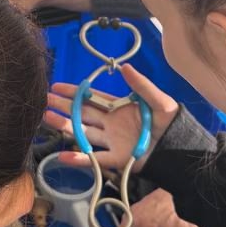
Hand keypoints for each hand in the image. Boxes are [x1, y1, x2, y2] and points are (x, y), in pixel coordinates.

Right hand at [44, 63, 180, 173]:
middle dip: (63, 106)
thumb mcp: (159, 100)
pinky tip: (62, 156)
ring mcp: (111, 142)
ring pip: (83, 133)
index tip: (56, 87)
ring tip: (46, 119)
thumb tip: (124, 67)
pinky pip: (94, 159)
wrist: (182, 149)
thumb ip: (141, 84)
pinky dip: (79, 159)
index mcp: (119, 108)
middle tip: (44, 101)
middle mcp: (110, 124)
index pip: (91, 98)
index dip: (74, 92)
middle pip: (82, 113)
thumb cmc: (172, 123)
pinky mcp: (116, 160)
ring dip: (65, 126)